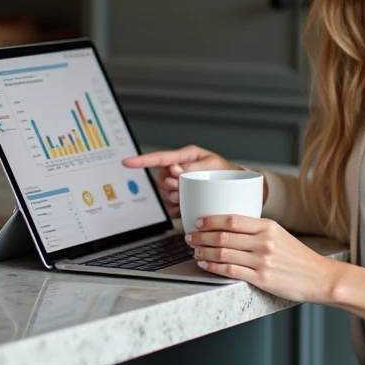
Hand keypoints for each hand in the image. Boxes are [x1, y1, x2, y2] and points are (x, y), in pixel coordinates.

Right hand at [123, 145, 242, 217]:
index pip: (160, 158)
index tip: (127, 162)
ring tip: (188, 197)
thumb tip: (174, 170)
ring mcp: (178, 184)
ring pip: (164, 192)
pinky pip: (170, 205)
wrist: (238, 188)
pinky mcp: (180, 198)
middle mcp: (179, 169)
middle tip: (182, 187)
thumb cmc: (227, 173)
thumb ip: (193, 167)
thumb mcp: (214, 165)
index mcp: (185, 157)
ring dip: (174, 197)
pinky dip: (176, 208)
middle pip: (160, 178)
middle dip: (169, 185)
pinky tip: (187, 206)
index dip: (142, 160)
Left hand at [186, 214, 336, 303]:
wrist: (318, 277)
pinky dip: (213, 267)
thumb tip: (229, 226)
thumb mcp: (280, 234)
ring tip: (195, 251)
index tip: (198, 221)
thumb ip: (258, 230)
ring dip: (204, 252)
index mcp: (268, 227)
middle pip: (223, 236)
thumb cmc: (298, 257)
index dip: (210, 220)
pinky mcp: (261, 279)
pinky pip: (230, 271)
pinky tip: (205, 265)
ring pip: (223, 254)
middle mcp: (264, 242)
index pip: (232, 219)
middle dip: (201, 236)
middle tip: (190, 237)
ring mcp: (262, 261)